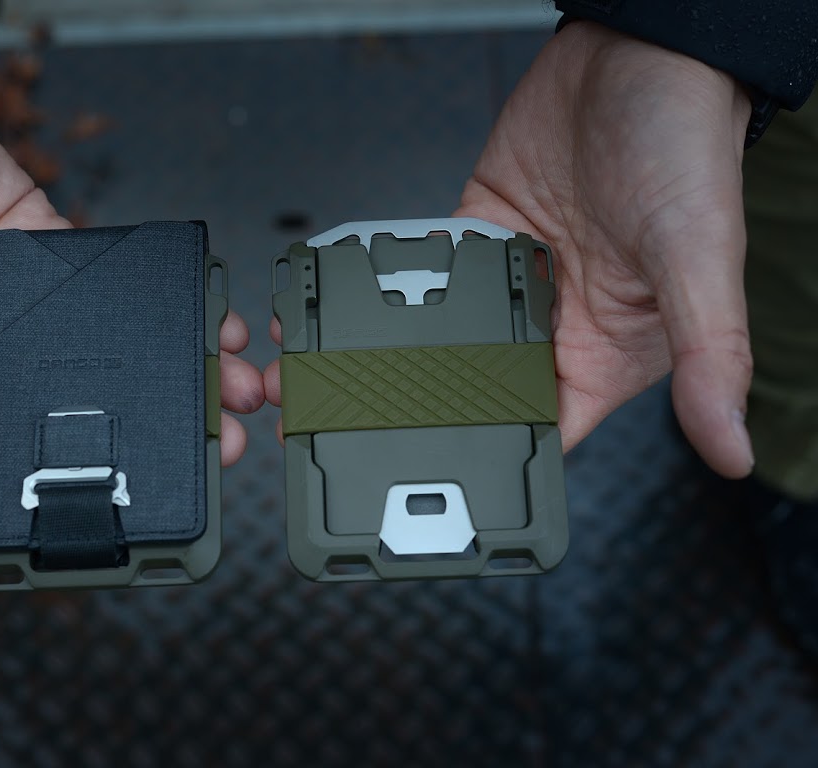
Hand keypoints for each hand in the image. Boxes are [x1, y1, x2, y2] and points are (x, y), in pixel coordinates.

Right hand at [0, 109, 262, 486]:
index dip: (32, 490)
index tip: (101, 510)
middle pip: (67, 412)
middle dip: (142, 436)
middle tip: (210, 451)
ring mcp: (21, 302)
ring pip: (106, 353)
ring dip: (174, 372)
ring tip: (234, 391)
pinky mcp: (47, 247)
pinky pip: (112, 283)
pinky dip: (163, 301)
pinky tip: (209, 318)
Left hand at [266, 22, 754, 477]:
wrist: (640, 53)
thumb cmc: (688, 148)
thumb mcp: (699, 260)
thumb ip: (711, 356)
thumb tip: (733, 450)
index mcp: (611, 350)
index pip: (548, 430)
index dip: (498, 461)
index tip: (437, 481)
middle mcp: (558, 323)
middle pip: (478, 389)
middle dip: (419, 409)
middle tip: (354, 426)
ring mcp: (512, 280)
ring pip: (443, 335)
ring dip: (393, 353)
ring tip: (331, 374)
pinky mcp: (479, 234)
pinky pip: (430, 272)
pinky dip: (392, 287)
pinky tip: (351, 305)